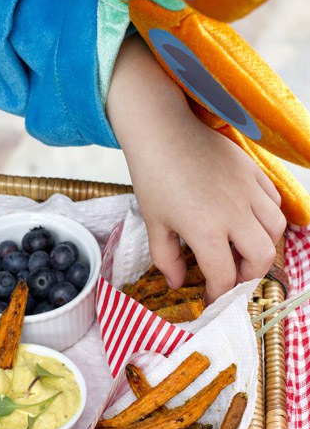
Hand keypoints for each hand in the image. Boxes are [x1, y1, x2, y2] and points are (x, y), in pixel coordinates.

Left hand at [106, 36, 285, 301]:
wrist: (162, 129)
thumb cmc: (153, 177)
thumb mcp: (153, 223)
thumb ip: (167, 258)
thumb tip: (179, 283)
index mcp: (205, 230)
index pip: (224, 276)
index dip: (219, 294)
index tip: (212, 298)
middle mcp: (234, 214)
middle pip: (260, 258)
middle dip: (248, 277)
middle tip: (231, 278)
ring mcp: (248, 191)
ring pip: (275, 230)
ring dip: (262, 248)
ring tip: (242, 251)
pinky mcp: (253, 173)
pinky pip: (274, 203)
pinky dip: (267, 219)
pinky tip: (248, 221)